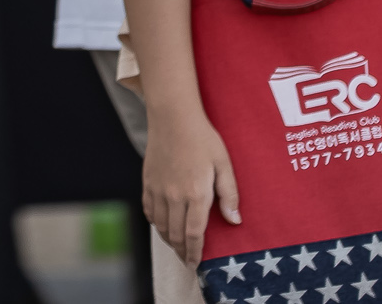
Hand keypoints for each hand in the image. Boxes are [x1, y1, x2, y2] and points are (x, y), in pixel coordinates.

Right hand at [144, 102, 240, 267]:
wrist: (173, 116)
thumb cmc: (203, 138)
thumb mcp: (224, 164)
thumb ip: (230, 195)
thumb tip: (235, 220)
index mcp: (196, 194)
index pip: (194, 234)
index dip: (195, 253)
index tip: (196, 265)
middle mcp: (174, 196)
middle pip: (175, 235)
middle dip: (182, 252)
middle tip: (188, 261)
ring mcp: (158, 189)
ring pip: (160, 226)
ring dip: (169, 240)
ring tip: (177, 246)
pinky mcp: (147, 181)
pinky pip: (149, 210)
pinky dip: (155, 223)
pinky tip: (161, 226)